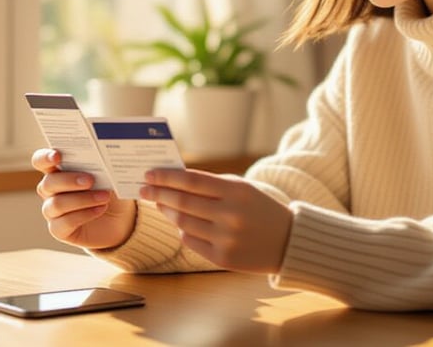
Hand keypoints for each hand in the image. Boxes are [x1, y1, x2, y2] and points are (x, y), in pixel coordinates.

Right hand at [32, 148, 135, 249]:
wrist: (119, 220)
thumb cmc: (110, 192)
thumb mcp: (110, 177)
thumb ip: (102, 166)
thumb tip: (105, 158)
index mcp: (58, 171)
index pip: (41, 161)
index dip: (45, 157)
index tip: (57, 155)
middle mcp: (51, 191)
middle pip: (48, 183)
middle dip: (69, 180)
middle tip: (90, 180)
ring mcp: (53, 211)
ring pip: (57, 204)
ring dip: (82, 199)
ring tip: (104, 196)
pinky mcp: (59, 230)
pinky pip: (64, 223)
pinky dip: (84, 215)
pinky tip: (100, 209)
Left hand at [140, 169, 291, 273]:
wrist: (288, 241)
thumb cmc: (259, 208)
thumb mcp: (241, 188)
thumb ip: (210, 184)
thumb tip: (171, 181)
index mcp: (236, 191)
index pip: (191, 181)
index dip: (166, 177)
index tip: (149, 174)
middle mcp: (230, 215)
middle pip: (182, 202)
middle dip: (159, 194)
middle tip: (144, 189)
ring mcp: (226, 239)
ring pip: (182, 223)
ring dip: (168, 211)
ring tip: (161, 203)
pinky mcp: (222, 259)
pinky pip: (190, 241)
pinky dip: (183, 231)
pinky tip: (182, 224)